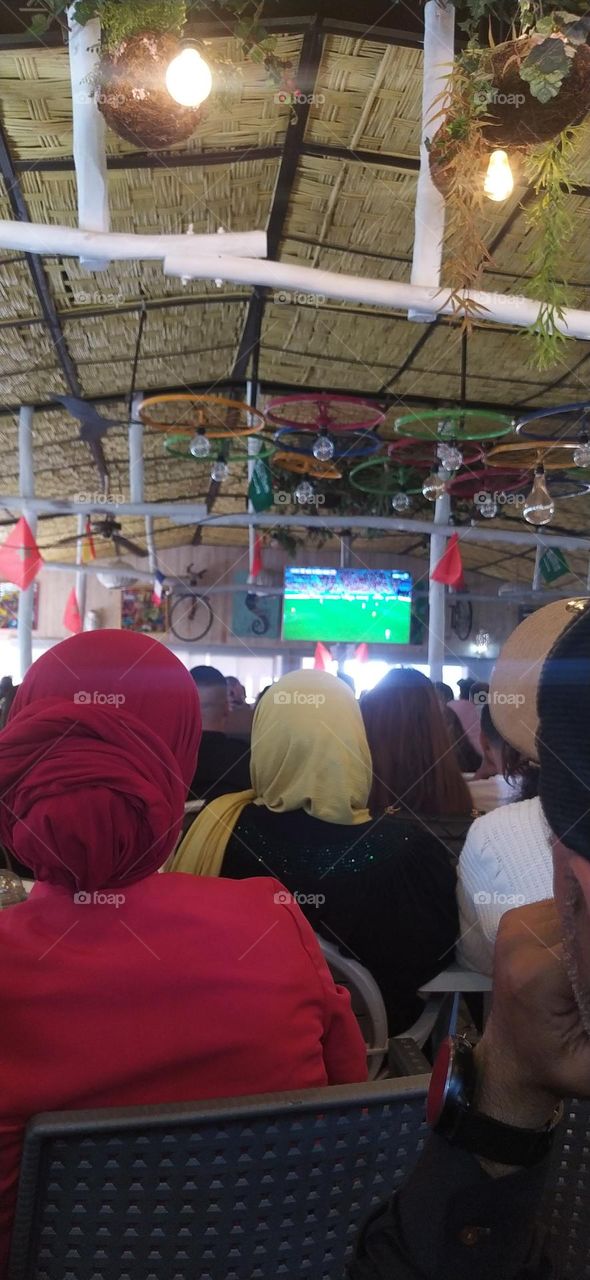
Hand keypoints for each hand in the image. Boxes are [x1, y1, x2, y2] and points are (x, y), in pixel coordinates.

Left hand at [475, 900, 589, 1132]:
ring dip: (588, 929)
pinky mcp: (516, 918)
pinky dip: (579, 923)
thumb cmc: (555, 1068)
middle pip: (584, 916)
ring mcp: (514, 925)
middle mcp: (520, 940)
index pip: (589, 937)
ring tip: (585, 968)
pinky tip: (581, 950)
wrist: (511, 1061)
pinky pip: (562, 908)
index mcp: (536, 975)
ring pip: (574, 907)